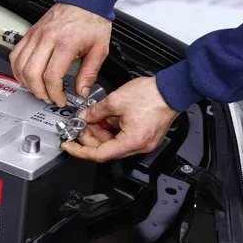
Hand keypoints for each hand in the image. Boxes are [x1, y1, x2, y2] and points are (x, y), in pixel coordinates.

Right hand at [10, 3, 111, 105]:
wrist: (84, 0)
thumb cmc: (91, 21)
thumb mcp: (100, 49)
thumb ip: (89, 73)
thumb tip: (82, 91)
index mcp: (65, 43)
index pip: (51, 76)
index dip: (54, 93)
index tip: (60, 99)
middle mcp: (47, 39)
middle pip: (32, 74)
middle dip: (39, 92)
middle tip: (48, 97)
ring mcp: (35, 36)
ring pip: (20, 66)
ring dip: (27, 83)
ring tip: (38, 89)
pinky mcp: (30, 34)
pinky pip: (15, 55)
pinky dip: (17, 70)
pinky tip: (25, 76)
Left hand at [61, 77, 179, 161]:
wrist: (173, 88)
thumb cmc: (153, 94)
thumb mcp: (116, 100)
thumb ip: (95, 111)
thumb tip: (84, 117)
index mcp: (131, 142)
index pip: (99, 154)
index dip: (80, 150)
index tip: (69, 145)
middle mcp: (138, 146)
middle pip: (105, 150)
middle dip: (89, 138)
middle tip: (79, 126)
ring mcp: (142, 142)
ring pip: (112, 144)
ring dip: (99, 132)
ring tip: (91, 118)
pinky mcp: (144, 136)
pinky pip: (122, 137)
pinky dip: (110, 129)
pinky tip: (104, 118)